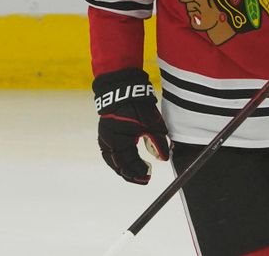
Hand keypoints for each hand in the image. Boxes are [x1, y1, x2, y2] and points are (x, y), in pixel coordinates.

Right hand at [93, 68, 169, 184]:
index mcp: (119, 142)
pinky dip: (119, 159)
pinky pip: (110, 152)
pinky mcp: (105, 133)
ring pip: (113, 160)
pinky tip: (126, 160)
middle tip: (144, 179)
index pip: (129, 164)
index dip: (139, 172)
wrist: (122, 88)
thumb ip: (158, 143)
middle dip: (131, 174)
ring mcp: (105, 137)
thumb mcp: (153, 125)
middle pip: (119, 166)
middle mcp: (108, 142)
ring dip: (124, 168)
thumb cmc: (138, 106)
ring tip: (135, 173)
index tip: (149, 176)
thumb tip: (163, 159)